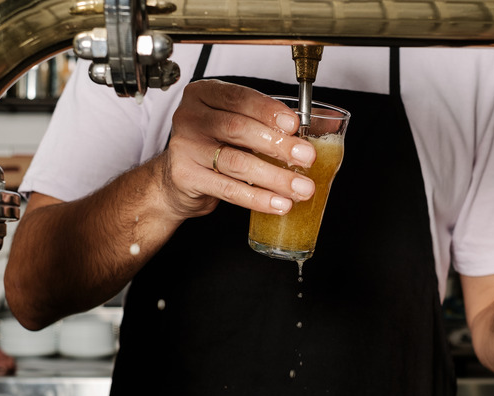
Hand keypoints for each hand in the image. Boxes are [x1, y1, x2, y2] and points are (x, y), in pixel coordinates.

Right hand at [161, 79, 316, 219]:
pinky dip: (257, 197)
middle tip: (306, 157)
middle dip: (278, 145)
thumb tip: (317, 125)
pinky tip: (278, 203)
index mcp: (204, 95)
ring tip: (300, 187)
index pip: (239, 98)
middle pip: (238, 129)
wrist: (177, 177)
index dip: (268, 111)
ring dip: (274, 176)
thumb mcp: (235, 124)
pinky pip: (228, 189)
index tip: (294, 124)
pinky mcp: (186, 177)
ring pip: (237, 162)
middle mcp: (191, 117)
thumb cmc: (213, 145)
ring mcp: (185, 147)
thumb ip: (266, 122)